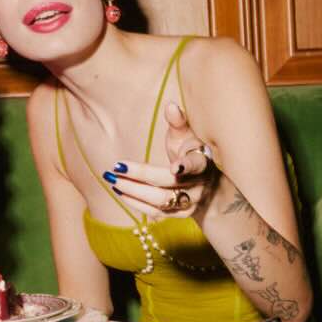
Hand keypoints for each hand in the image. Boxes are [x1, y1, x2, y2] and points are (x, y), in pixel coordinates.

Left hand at [103, 102, 217, 219]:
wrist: (207, 187)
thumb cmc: (190, 153)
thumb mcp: (187, 138)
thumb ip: (179, 123)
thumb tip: (171, 106)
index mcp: (203, 163)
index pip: (196, 165)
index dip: (186, 166)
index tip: (175, 167)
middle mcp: (198, 186)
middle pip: (169, 183)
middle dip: (142, 175)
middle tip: (117, 167)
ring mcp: (190, 203)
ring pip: (161, 201)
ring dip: (134, 190)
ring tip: (113, 180)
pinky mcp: (179, 215)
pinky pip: (156, 212)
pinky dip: (136, 202)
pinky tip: (120, 191)